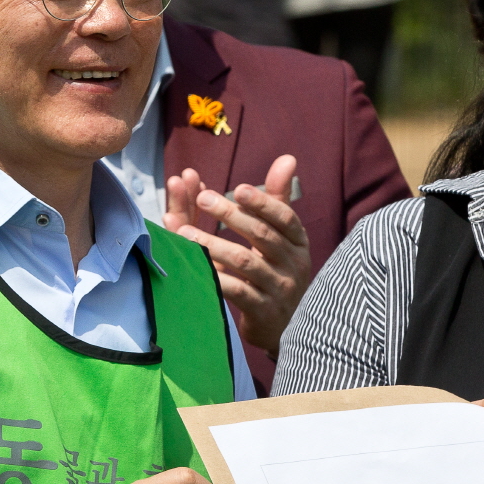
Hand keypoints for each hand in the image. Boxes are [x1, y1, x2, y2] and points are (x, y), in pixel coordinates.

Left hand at [164, 155, 311, 355]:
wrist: (286, 326)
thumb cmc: (278, 271)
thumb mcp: (282, 236)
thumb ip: (277, 199)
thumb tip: (288, 158)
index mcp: (298, 241)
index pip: (284, 217)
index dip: (263, 202)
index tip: (239, 188)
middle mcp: (293, 264)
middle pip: (262, 235)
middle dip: (231, 215)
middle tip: (202, 197)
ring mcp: (279, 288)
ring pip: (245, 262)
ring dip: (213, 244)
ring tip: (185, 232)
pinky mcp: (263, 311)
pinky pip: (237, 291)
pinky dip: (215, 277)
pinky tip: (194, 266)